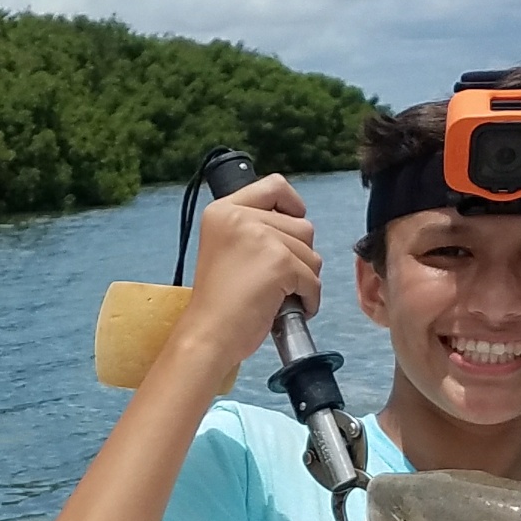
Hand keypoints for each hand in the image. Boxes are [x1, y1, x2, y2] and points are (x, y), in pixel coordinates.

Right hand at [172, 176, 321, 373]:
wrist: (207, 335)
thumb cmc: (218, 303)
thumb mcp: (226, 247)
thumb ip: (253, 229)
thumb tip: (296, 224)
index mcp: (222, 210)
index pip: (274, 185)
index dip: (292, 204)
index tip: (292, 224)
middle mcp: (239, 217)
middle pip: (302, 224)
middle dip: (299, 256)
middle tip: (274, 279)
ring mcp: (260, 238)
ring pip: (312, 252)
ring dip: (304, 278)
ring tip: (276, 295)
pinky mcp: (279, 263)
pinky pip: (313, 279)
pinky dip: (308, 299)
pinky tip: (283, 309)